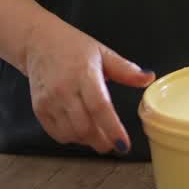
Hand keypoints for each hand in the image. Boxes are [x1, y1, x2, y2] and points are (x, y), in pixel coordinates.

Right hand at [23, 16, 154, 154]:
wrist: (38, 43)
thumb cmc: (73, 47)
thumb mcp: (103, 53)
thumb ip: (125, 69)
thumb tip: (149, 77)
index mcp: (84, 73)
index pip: (99, 107)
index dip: (112, 129)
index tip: (124, 145)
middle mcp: (64, 89)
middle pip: (85, 126)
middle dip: (102, 141)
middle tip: (114, 143)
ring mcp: (49, 101)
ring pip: (71, 134)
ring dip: (88, 140)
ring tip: (98, 134)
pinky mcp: (39, 109)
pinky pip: (57, 134)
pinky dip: (72, 138)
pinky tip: (80, 130)